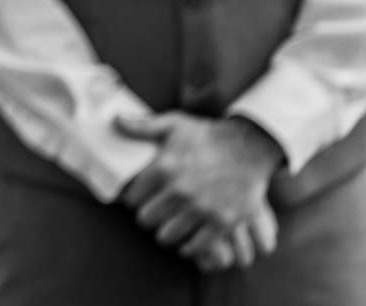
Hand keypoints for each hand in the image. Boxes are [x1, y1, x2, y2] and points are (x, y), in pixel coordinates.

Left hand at [114, 112, 283, 265]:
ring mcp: (202, 208)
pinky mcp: (222, 222)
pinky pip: (196, 245)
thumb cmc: (208, 135)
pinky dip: (190, 246)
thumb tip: (115, 120)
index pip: (133, 197)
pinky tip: (188, 239)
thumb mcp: (174, 124)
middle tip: (154, 214)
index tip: (138, 199)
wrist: (249, 147)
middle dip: (148, 217)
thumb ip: (142, 126)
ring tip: (170, 225)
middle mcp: (180, 190)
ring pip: (167, 235)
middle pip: (147, 220)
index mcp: (164, 167)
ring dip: (167, 232)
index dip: (133, 199)